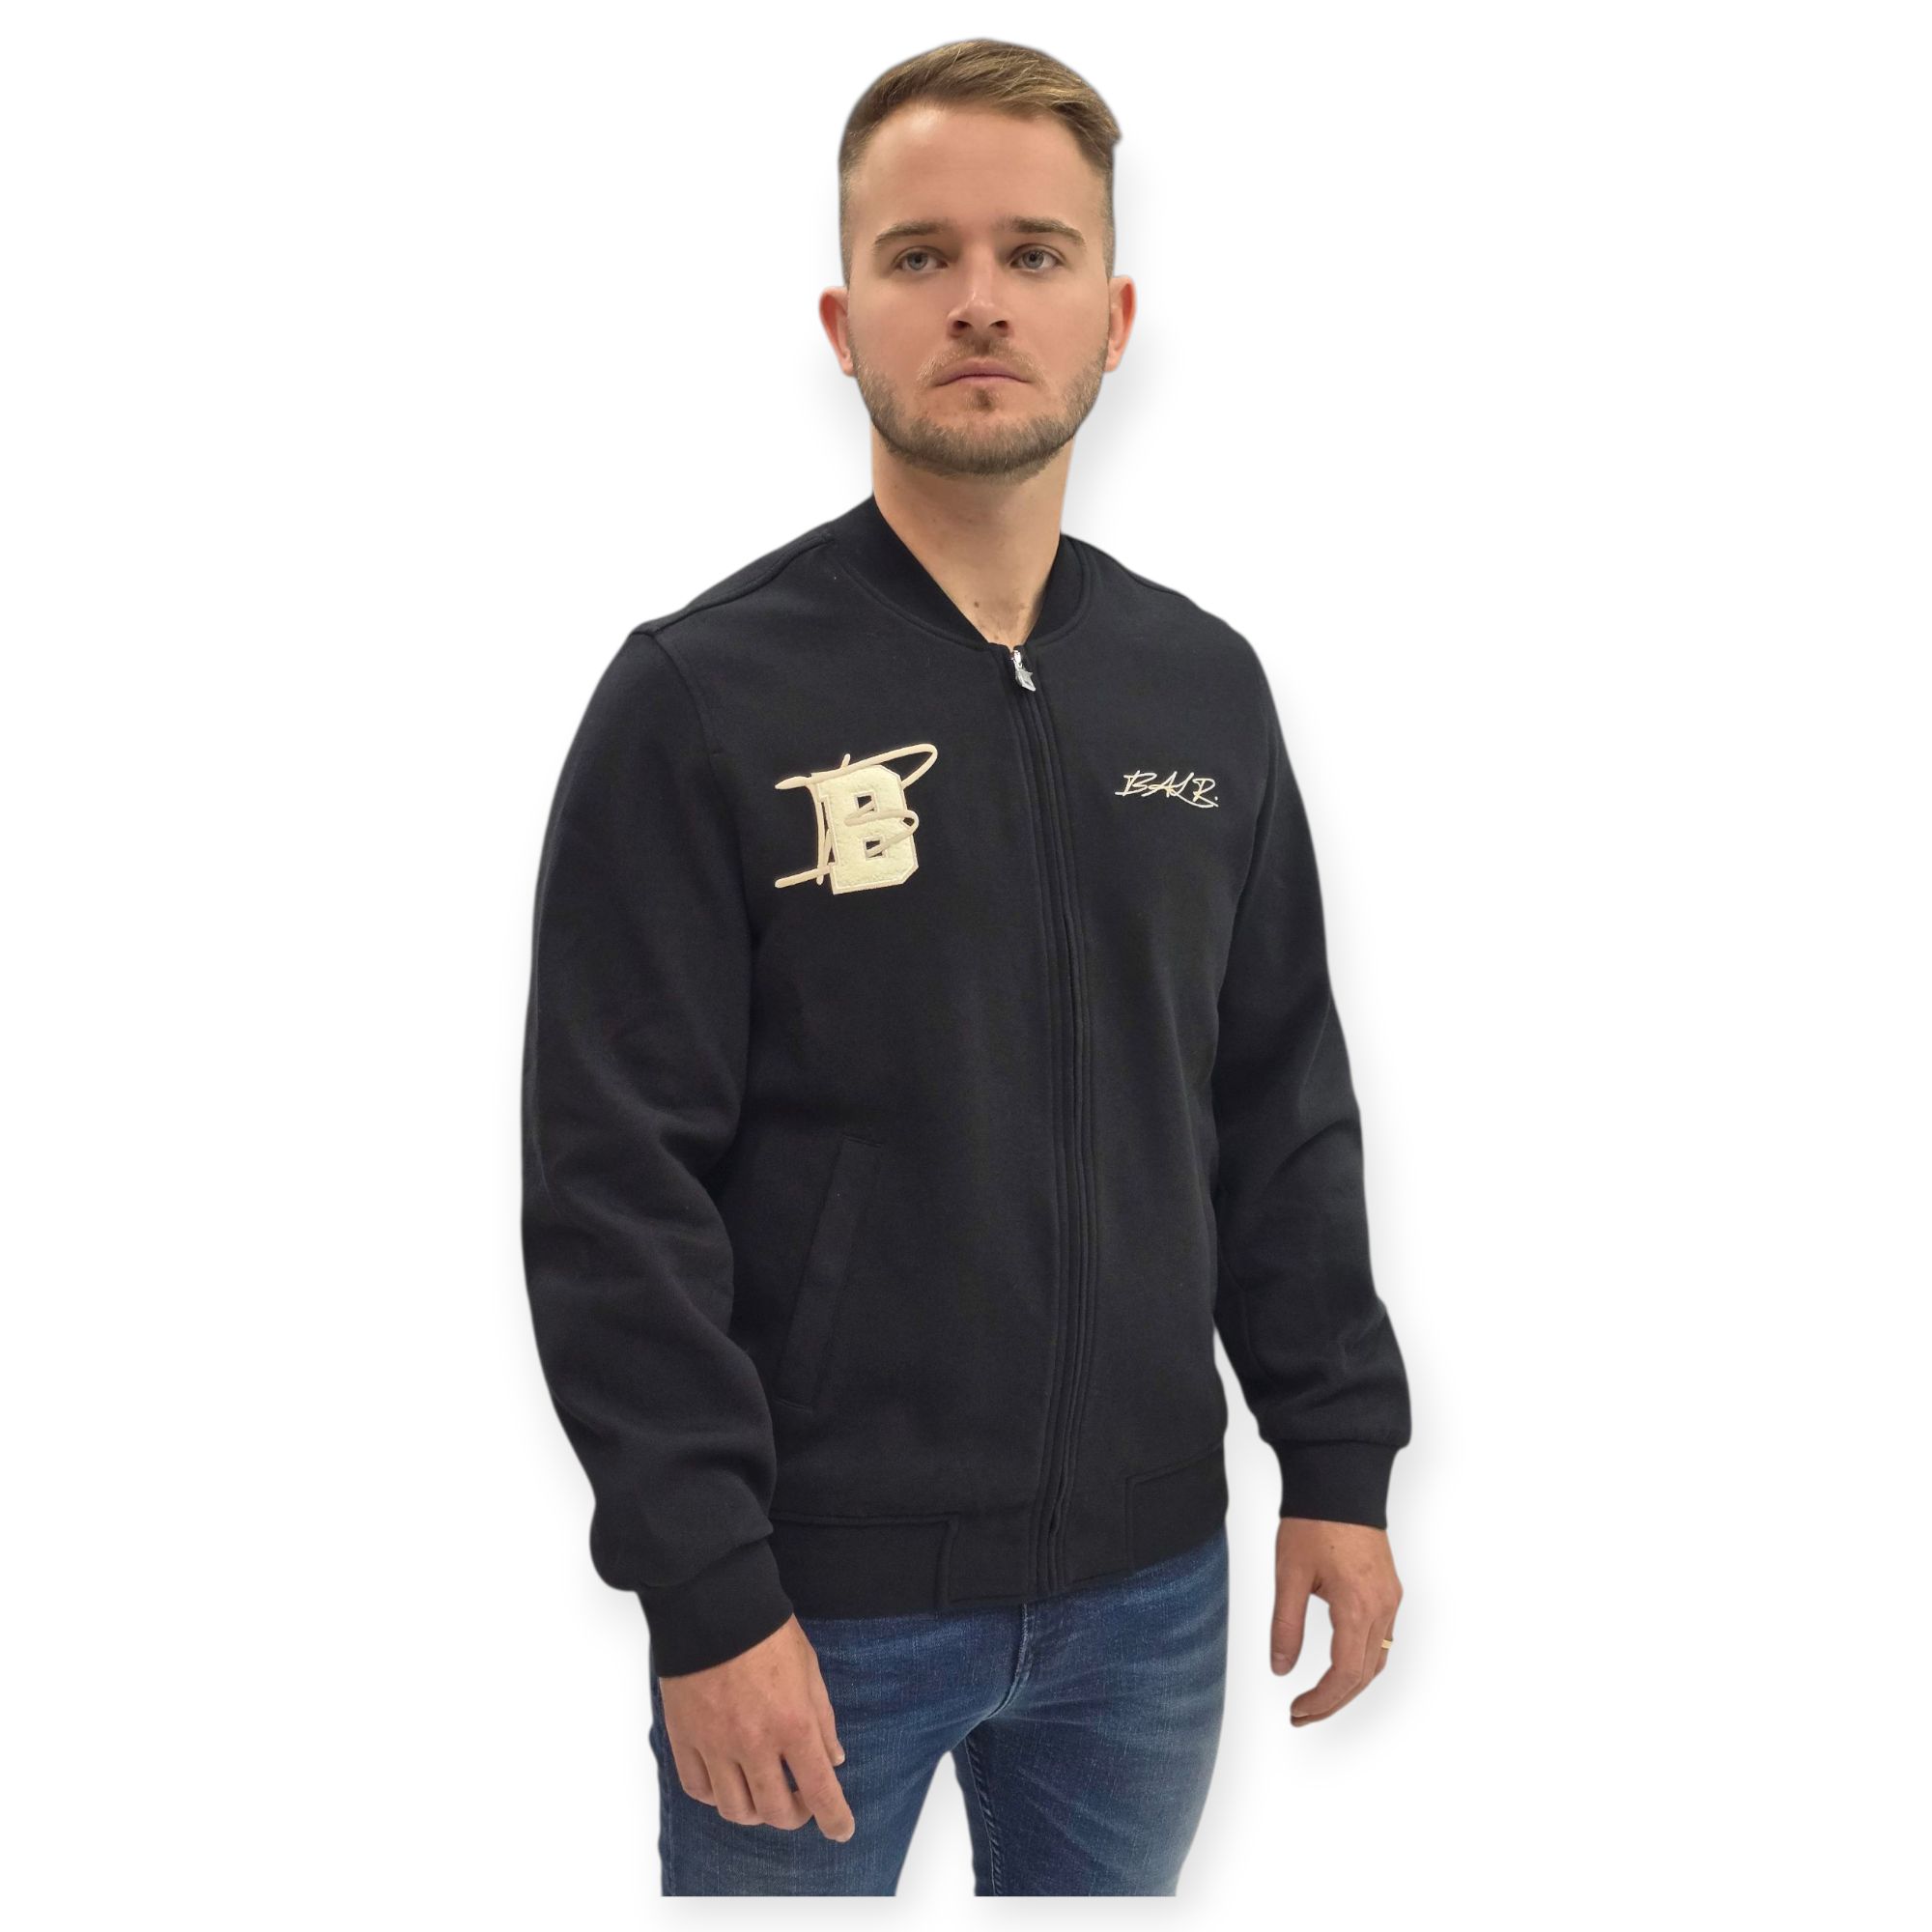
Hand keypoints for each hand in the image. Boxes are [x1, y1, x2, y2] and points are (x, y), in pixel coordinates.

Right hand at [657, 1616, 854, 1840]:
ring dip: (756, 1811)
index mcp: (793, 1723)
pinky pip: (698, 1789)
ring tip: (764, 1792)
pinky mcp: (684, 1737)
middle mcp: (754, 1742)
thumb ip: (823, 1720)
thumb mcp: (810, 1670)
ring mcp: (715, 1743)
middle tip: (801, 1801)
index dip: (834, 1818)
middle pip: (776, 1811)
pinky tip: (728, 1781)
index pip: (820, 1790)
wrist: (714, 1605)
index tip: (841, 1830)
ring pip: (735, 1810)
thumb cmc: (767, 1632)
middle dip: (796, 1815)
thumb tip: (833, 1760)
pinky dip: (716, 1795)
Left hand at [1271, 1517, 1401, 1725]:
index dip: (1321, 1701)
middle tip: (1301, 1715)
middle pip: (1364, 1675)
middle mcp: (1382, 1608)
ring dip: (1350, 1686)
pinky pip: (1382, 1639)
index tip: (1296, 1711)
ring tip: (1318, 1699)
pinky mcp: (1390, 1590)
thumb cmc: (1313, 1522)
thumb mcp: (1289, 1575)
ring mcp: (1390, 1599)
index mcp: (1357, 1606)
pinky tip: (1339, 1666)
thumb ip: (1285, 1626)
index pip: (1344, 1675)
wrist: (1340, 1482)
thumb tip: (1280, 1668)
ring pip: (1377, 1660)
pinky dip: (1362, 1662)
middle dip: (1334, 1702)